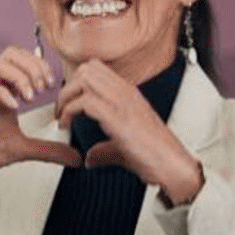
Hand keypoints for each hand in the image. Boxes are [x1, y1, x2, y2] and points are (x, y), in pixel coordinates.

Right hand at [0, 47, 80, 186]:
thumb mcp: (22, 150)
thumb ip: (48, 150)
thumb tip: (76, 158)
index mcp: (5, 92)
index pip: (23, 61)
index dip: (41, 66)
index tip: (53, 86)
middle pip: (11, 54)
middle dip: (33, 66)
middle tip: (44, 88)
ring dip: (20, 76)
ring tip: (31, 96)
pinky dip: (3, 93)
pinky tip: (14, 108)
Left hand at [55, 59, 202, 202]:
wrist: (173, 167)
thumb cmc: (154, 156)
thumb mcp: (122, 148)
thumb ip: (104, 149)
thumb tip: (90, 158)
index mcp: (128, 94)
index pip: (96, 69)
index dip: (76, 82)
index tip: (68, 104)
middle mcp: (125, 92)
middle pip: (87, 68)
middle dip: (68, 87)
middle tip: (62, 110)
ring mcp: (123, 102)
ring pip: (84, 79)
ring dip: (67, 97)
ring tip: (62, 117)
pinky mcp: (118, 117)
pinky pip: (85, 102)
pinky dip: (69, 112)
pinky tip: (66, 126)